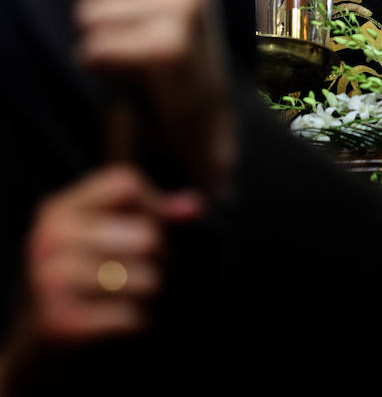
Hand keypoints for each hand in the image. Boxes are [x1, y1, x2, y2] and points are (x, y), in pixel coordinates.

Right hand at [21, 164, 201, 344]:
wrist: (35, 350)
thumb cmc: (79, 285)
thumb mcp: (101, 238)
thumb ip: (149, 214)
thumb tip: (194, 206)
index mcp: (58, 210)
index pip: (125, 183)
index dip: (155, 205)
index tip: (158, 228)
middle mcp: (50, 239)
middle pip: (146, 234)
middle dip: (162, 257)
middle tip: (149, 272)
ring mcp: (51, 281)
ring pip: (147, 278)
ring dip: (152, 294)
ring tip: (135, 297)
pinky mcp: (60, 323)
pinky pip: (132, 316)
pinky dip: (139, 322)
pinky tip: (125, 322)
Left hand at [47, 0, 235, 191]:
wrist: (200, 106)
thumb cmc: (165, 41)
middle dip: (91, 4)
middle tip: (120, 28)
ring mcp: (184, 7)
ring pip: (89, 11)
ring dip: (93, 38)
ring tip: (122, 50)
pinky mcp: (169, 45)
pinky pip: (97, 46)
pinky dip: (97, 62)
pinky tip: (120, 69)